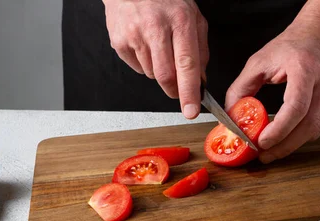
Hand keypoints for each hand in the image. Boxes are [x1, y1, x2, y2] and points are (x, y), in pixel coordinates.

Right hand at [103, 0, 207, 118]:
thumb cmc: (165, 0)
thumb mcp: (193, 17)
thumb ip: (200, 51)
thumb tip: (200, 82)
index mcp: (180, 21)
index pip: (186, 64)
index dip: (189, 92)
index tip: (191, 110)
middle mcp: (156, 28)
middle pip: (165, 76)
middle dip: (175, 91)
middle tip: (179, 90)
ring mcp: (135, 35)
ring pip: (151, 75)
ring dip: (159, 72)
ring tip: (159, 48)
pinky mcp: (119, 42)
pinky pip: (137, 68)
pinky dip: (144, 64)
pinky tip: (145, 45)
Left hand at [225, 23, 319, 163]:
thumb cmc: (293, 46)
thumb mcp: (259, 61)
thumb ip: (241, 89)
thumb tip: (231, 117)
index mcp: (305, 68)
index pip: (296, 106)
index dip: (279, 129)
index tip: (262, 142)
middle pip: (309, 125)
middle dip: (285, 146)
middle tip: (265, 155)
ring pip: (316, 131)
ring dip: (293, 144)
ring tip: (272, 149)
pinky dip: (302, 135)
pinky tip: (289, 134)